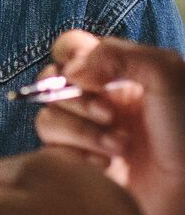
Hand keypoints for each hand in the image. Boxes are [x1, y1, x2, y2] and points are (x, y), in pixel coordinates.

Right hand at [34, 30, 184, 214]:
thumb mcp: (167, 75)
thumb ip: (118, 54)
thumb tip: (71, 71)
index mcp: (116, 74)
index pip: (70, 47)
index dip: (70, 55)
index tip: (91, 76)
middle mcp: (96, 100)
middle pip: (50, 81)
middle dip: (77, 99)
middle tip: (110, 116)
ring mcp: (83, 133)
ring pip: (46, 117)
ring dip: (82, 132)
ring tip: (118, 148)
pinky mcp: (75, 164)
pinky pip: (50, 151)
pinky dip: (76, 156)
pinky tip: (105, 166)